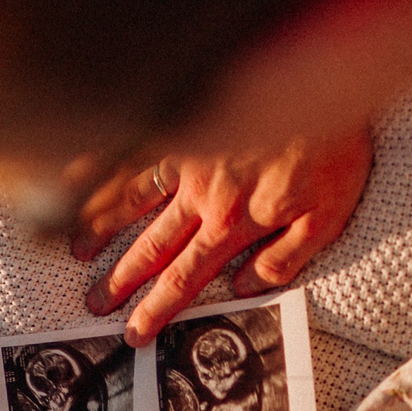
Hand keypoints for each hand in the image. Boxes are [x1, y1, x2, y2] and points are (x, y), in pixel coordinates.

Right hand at [72, 127, 372, 344]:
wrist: (325, 80)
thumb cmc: (333, 148)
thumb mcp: (327, 218)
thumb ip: (284, 258)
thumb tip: (246, 287)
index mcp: (235, 224)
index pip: (186, 278)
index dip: (158, 308)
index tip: (136, 330)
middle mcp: (202, 195)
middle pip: (151, 247)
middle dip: (121, 280)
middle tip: (96, 303)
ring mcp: (188, 157)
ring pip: (133, 198)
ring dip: (102, 226)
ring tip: (78, 249)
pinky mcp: (185, 122)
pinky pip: (135, 146)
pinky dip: (104, 161)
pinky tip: (78, 172)